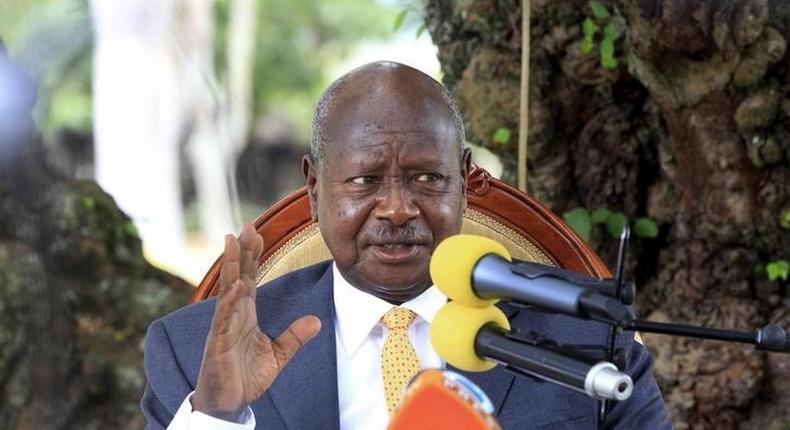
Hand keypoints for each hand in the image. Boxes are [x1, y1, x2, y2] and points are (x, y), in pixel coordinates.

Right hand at [192, 223, 321, 418]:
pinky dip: (230, 301)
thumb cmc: (245, 378)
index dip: (252, 257)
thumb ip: (295, 337)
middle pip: (237, 276)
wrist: (228, 404)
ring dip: (230, 266)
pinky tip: (238, 284)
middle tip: (246, 226)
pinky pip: (224, 317)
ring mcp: (224, 327)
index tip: (257, 234)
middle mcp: (233, 315)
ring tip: (232, 242)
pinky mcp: (219, 343)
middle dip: (240, 251)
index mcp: (245, 314)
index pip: (249, 279)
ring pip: (227, 290)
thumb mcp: (278, 356)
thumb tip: (316, 321)